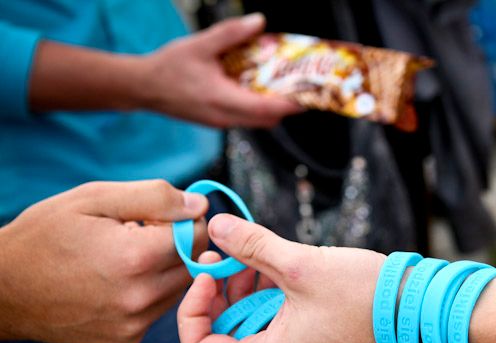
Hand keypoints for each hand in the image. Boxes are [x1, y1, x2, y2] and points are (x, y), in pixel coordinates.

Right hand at [0, 180, 207, 342]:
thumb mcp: (94, 198)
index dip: (183, 219)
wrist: (1, 291)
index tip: (159, 216)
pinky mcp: (126, 340)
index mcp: (136, 257)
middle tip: (140, 234)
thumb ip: (154, 198)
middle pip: (194, 263)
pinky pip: (158, 310)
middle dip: (178, 244)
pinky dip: (148, 293)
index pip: (198, 235)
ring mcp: (134, 324)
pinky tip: (116, 282)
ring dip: (165, 270)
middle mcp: (141, 297)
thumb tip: (200, 206)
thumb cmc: (44, 235)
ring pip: (180, 289)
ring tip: (124, 258)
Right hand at [139, 14, 302, 127]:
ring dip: (271, 106)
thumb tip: (258, 22)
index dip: (289, 104)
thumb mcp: (201, 44)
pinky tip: (255, 86)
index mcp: (223, 100)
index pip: (266, 109)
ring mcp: (221, 122)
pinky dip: (256, 106)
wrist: (143, 87)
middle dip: (285, 105)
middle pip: (267, 119)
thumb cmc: (168, 67)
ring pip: (257, 121)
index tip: (307, 95)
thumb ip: (231, 33)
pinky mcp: (217, 121)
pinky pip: (245, 118)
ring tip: (280, 84)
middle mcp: (225, 117)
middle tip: (299, 86)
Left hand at [178, 214, 385, 342]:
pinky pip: (274, 327)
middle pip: (223, 338)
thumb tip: (217, 227)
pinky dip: (267, 300)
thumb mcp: (300, 266)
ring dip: (244, 293)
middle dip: (219, 295)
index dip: (191, 312)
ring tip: (256, 258)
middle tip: (228, 258)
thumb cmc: (364, 295)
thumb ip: (253, 246)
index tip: (208, 275)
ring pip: (249, 330)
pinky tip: (278, 269)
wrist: (417, 309)